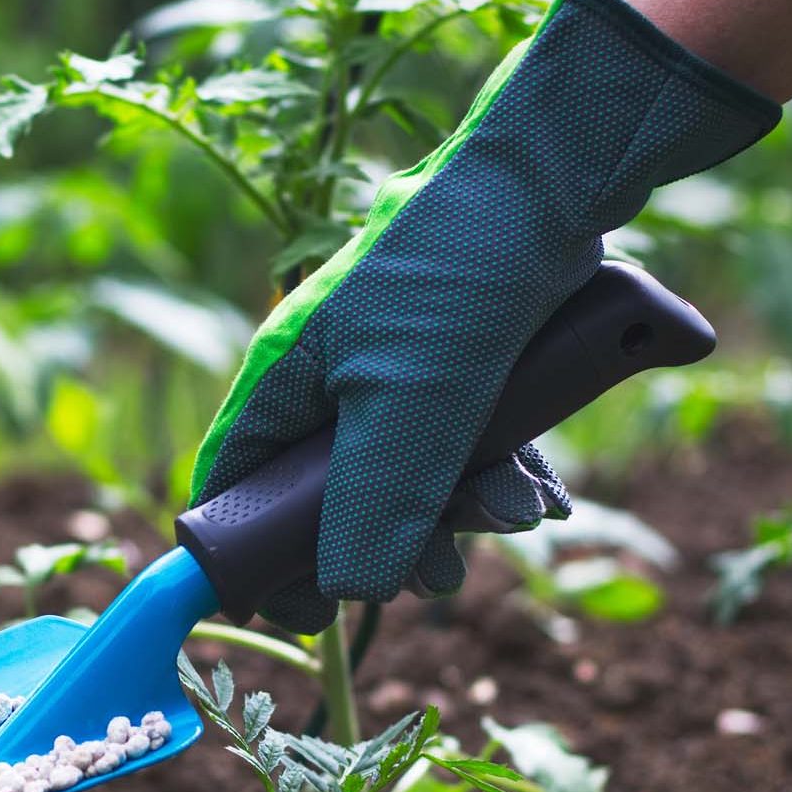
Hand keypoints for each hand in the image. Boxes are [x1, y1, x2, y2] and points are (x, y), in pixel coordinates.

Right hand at [191, 0, 778, 633]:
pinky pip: (470, 449)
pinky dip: (505, 479)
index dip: (257, 557)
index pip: (235, 487)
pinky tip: (545, 494)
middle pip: (335, 500)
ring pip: (414, 478)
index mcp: (285, 382)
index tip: (306, 611)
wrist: (556, 180)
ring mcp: (399, 372)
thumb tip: (348, 593)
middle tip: (443, 568)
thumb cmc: (456, 279)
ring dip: (468, 511)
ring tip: (518, 511)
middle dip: (396, 541)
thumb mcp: (409, 407)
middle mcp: (332, 379)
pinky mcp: (464, 364)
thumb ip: (372, 507)